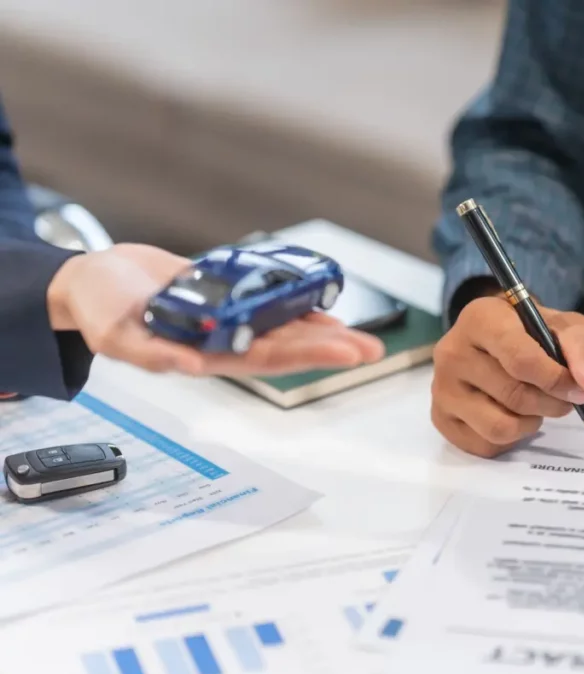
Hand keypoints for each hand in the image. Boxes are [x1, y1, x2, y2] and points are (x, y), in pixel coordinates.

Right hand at [47, 243, 384, 375]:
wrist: (93, 279)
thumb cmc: (97, 310)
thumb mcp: (114, 335)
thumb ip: (152, 354)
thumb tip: (191, 366)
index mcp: (204, 355)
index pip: (268, 360)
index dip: (310, 357)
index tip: (347, 353)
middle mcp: (224, 341)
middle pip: (288, 347)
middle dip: (332, 348)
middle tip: (372, 350)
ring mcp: (229, 320)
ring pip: (285, 328)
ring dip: (324, 331)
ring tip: (363, 337)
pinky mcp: (227, 296)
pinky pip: (271, 304)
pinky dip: (299, 306)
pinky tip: (325, 308)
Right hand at [431, 295, 583, 456]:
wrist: (494, 340)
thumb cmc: (532, 331)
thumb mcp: (564, 327)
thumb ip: (582, 350)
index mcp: (480, 319)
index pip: (521, 360)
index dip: (556, 380)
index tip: (578, 390)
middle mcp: (452, 352)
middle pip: (515, 396)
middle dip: (551, 403)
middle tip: (564, 399)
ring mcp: (441, 388)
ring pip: (500, 427)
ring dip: (531, 423)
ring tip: (535, 406)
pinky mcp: (441, 418)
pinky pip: (486, 444)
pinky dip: (511, 438)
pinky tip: (512, 415)